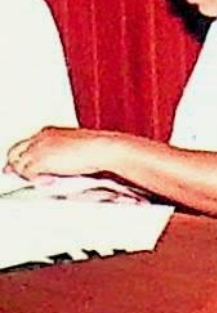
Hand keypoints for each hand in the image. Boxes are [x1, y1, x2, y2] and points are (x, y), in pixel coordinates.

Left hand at [6, 128, 124, 180]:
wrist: (104, 148)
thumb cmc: (98, 148)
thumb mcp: (74, 147)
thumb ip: (56, 153)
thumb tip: (50, 166)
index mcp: (49, 132)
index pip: (25, 144)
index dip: (25, 157)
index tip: (26, 168)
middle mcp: (40, 137)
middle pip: (15, 153)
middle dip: (18, 165)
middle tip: (30, 176)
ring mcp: (38, 148)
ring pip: (18, 165)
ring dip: (29, 175)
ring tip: (46, 179)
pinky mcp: (40, 161)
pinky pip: (27, 173)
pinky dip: (36, 180)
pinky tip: (50, 180)